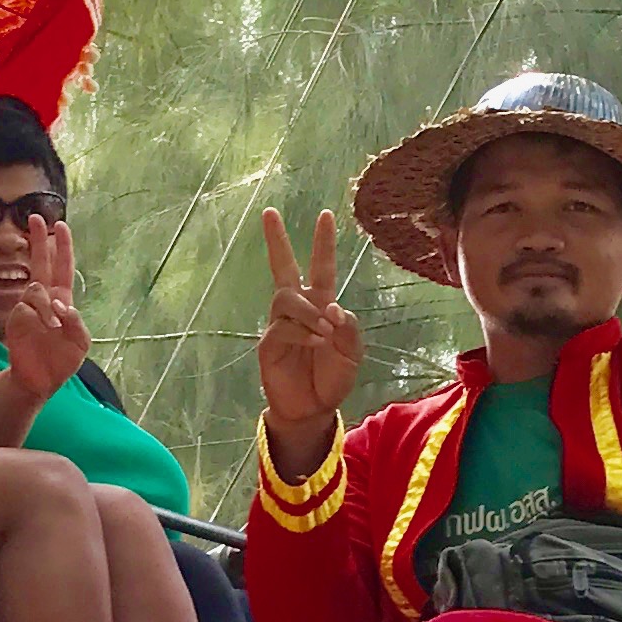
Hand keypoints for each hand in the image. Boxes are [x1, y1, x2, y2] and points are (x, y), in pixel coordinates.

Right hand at [0, 219, 91, 398]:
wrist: (39, 381)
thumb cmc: (61, 360)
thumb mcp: (81, 342)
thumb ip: (77, 322)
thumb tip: (62, 306)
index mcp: (62, 301)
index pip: (62, 268)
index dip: (62, 247)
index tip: (59, 226)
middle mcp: (44, 300)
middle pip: (40, 263)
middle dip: (38, 240)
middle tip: (35, 217)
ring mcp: (28, 307)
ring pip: (37, 287)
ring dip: (48, 304)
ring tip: (54, 325)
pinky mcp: (17, 318)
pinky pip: (28, 306)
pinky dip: (40, 315)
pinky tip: (46, 327)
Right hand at [254, 207, 360, 447]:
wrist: (313, 409)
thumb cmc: (333, 377)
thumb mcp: (353, 352)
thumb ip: (349, 327)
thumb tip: (332, 307)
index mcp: (320, 305)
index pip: (321, 267)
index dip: (323, 242)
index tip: (326, 215)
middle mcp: (298, 309)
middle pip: (283, 268)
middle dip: (276, 240)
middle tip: (269, 212)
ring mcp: (280, 325)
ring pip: (286, 298)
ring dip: (308, 311)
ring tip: (324, 331)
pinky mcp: (269, 344)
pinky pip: (282, 327)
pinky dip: (302, 332)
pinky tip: (316, 342)